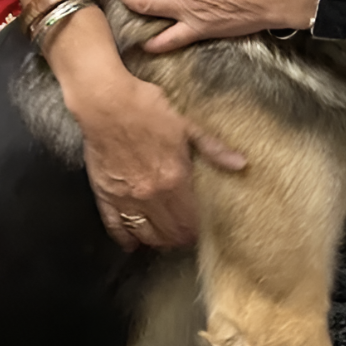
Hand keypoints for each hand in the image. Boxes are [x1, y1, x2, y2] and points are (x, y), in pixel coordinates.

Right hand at [74, 71, 245, 250]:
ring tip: (165, 239)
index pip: (190, 221)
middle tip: (186, 236)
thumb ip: (213, 149)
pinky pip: (114, 226)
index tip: (201, 230)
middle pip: (168, 233)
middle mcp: (150, 195)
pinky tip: (131, 242)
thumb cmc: (148, 108)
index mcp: (173, 179)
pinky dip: (124, 238)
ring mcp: (125, 198)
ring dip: (156, 240)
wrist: (107, 103)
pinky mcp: (104, 195)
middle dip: (180, 238)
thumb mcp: (187, 125)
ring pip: (143, 234)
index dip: (197, 230)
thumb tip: (241, 163)